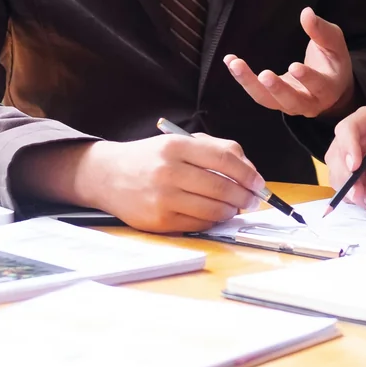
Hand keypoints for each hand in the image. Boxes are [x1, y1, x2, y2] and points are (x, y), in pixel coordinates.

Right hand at [76, 134, 265, 233]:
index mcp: (176, 146)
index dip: (248, 173)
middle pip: (222, 188)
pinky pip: (198, 224)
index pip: (224, 159)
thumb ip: (215, 149)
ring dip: (231, 211)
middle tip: (253, 200)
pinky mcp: (159, 220)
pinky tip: (214, 214)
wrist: (106, 175)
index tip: (259, 183)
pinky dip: (213, 221)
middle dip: (245, 197)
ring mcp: (163, 198)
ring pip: (213, 209)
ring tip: (235, 208)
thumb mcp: (178, 142)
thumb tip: (249, 171)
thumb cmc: (149, 158)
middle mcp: (169, 171)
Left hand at [226, 8, 354, 118]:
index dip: (308, 78)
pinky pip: (257, 93)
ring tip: (236, 64)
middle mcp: (309, 103)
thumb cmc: (332, 61)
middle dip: (277, 89)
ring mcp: (289, 105)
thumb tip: (306, 13)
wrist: (330, 86)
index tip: (294, 66)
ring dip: (250, 84)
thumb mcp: (334, 43)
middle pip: (291, 101)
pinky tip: (230, 61)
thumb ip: (322, 30)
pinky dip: (243, 79)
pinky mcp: (274, 101)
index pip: (319, 86)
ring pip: (268, 101)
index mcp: (328, 89)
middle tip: (264, 75)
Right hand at [324, 106, 365, 209]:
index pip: (347, 129)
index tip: (355, 166)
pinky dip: (359, 200)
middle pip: (336, 155)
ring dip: (352, 192)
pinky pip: (346, 191)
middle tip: (360, 193)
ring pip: (337, 176)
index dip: (347, 147)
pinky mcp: (352, 179)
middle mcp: (352, 138)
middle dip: (345, 176)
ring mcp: (349, 160)